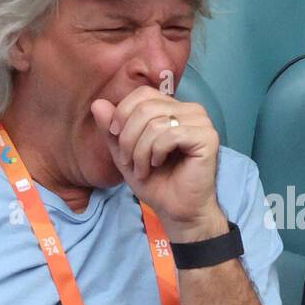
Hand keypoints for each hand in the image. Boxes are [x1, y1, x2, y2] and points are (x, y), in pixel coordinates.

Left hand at [91, 88, 226, 240]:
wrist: (177, 210)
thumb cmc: (156, 182)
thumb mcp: (125, 153)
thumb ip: (111, 129)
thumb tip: (97, 103)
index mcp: (174, 109)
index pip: (143, 94)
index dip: (123, 112)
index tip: (115, 137)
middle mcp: (191, 110)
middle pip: (146, 107)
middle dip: (128, 137)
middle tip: (129, 161)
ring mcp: (202, 123)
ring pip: (156, 122)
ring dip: (140, 150)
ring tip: (142, 169)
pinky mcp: (208, 138)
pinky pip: (171, 135)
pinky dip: (156, 153)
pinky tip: (157, 165)